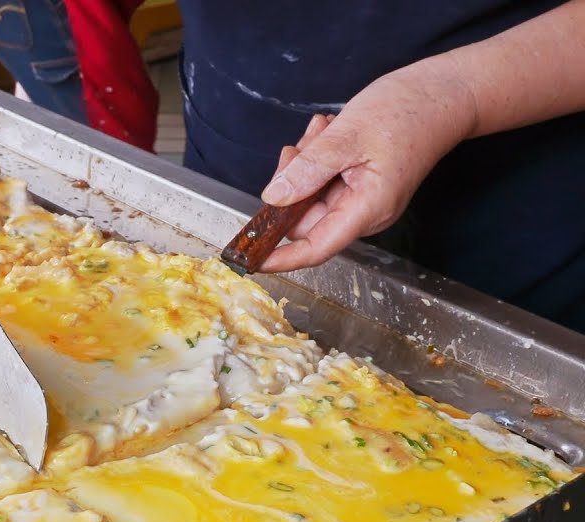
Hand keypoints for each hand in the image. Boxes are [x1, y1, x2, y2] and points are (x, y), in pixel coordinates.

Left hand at [258, 60, 478, 271]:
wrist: (444, 93)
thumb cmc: (407, 111)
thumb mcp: (347, 136)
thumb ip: (308, 170)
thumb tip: (273, 198)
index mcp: (367, 209)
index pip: (315, 248)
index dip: (279, 257)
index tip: (249, 257)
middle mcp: (365, 212)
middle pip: (304, 216)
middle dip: (292, 182)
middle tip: (302, 146)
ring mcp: (363, 199)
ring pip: (310, 194)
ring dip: (306, 162)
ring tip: (324, 130)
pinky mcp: (360, 184)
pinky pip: (323, 180)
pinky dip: (317, 156)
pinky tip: (329, 131)